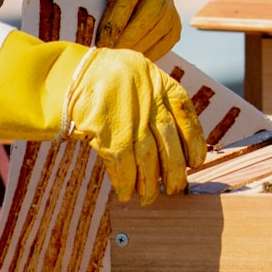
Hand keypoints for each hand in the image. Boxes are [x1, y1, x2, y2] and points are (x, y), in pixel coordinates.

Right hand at [0, 31, 205, 204]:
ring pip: (147, 159)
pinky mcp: (106, 133)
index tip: (197, 161)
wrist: (75, 73)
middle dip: (174, 171)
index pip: (188, 117)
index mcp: (163, 86)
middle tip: (176, 189)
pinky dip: (125, 182)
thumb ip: (163, 101)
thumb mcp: (144, 76)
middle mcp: (150, 102)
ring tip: (149, 198)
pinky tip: (126, 193)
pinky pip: (121, 165)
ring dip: (149, 184)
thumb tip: (180, 140)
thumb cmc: (112, 78)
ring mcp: (129, 119)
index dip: (195, 143)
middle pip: (169, 144)